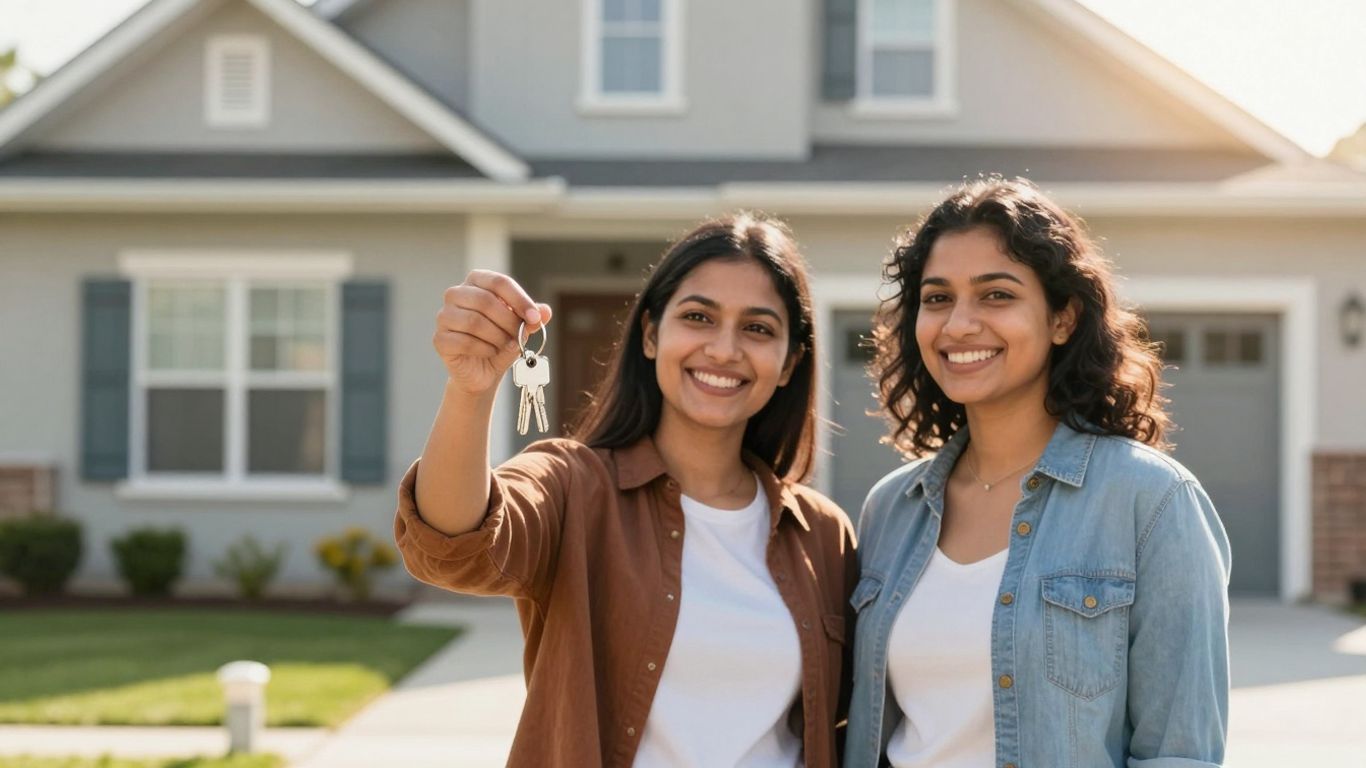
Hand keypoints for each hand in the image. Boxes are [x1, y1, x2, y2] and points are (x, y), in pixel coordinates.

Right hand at [434, 270, 552, 394]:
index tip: (535, 318)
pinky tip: (490, 352)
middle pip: (485, 300)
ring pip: (474, 322)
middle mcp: (455, 294)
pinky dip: (484, 349)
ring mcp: (444, 316)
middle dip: (508, 321)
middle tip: (519, 336)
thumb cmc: (501, 342)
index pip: (499, 282)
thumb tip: (545, 311)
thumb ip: (532, 318)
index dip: (519, 299)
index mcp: (476, 282)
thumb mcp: (520, 328)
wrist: (484, 371)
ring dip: (497, 337)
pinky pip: (464, 342)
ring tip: (506, 345)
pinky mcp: (440, 339)